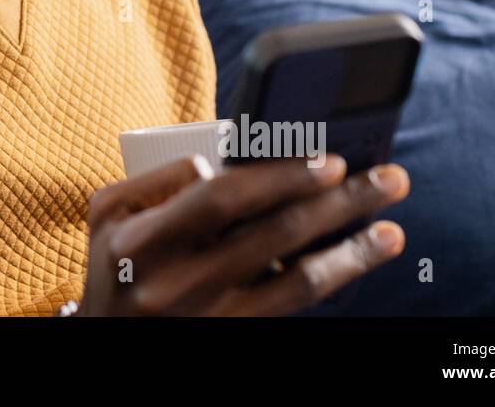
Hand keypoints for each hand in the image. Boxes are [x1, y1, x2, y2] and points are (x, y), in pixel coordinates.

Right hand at [77, 153, 408, 314]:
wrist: (105, 335)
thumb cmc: (114, 259)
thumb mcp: (110, 211)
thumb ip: (158, 177)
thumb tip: (223, 160)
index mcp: (140, 239)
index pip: (220, 198)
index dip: (278, 176)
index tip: (326, 158)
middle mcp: (176, 281)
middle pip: (272, 234)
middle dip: (336, 201)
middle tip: (384, 177)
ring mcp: (208, 314)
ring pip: (295, 278)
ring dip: (351, 249)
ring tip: (390, 226)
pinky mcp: (231, 333)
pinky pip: (291, 304)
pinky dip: (332, 278)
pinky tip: (360, 258)